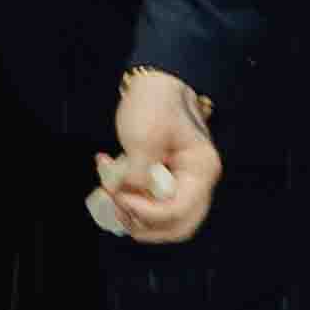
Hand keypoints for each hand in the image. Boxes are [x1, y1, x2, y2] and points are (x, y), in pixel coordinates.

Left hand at [100, 68, 221, 245]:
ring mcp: (184, 183)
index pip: (178, 211)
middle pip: (176, 226)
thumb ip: (137, 173)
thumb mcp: (143, 137)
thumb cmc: (155, 104)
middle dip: (142, 223)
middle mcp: (198, 182)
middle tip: (115, 205)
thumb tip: (123, 197)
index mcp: (201, 171)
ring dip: (132, 214)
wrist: (157, 84)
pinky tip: (108, 180)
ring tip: (108, 191)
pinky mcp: (167, 181)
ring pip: (162, 220)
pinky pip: (151, 204)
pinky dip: (129, 200)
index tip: (119, 195)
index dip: (145, 212)